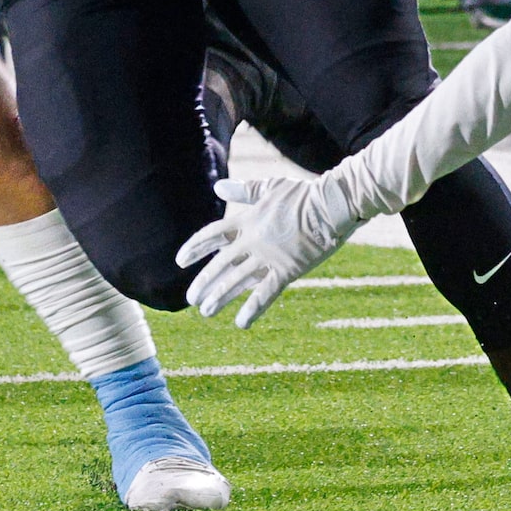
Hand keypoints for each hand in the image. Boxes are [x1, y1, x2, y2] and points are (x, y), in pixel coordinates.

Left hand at [176, 174, 367, 327]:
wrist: (330, 206)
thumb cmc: (302, 195)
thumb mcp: (269, 187)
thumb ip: (243, 191)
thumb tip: (217, 187)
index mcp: (247, 220)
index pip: (212, 235)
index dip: (195, 247)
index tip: (180, 261)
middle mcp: (252, 240)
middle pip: (220, 264)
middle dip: (204, 282)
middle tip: (190, 299)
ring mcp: (268, 257)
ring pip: (237, 281)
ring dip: (220, 298)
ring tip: (206, 312)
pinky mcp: (286, 271)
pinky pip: (265, 294)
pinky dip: (252, 309)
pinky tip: (241, 323)